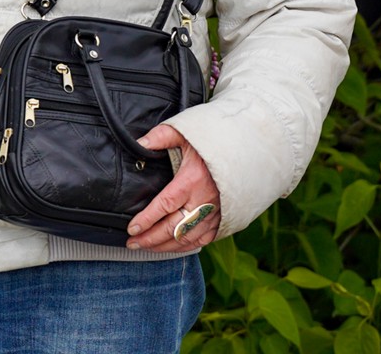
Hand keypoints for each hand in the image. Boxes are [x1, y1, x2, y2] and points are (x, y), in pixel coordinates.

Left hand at [125, 123, 221, 252]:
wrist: (248, 154)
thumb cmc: (214, 143)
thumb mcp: (187, 133)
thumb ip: (161, 137)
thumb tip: (139, 144)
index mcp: (192, 180)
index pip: (165, 205)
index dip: (147, 219)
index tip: (132, 228)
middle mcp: (204, 201)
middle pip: (173, 228)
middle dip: (150, 238)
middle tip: (132, 242)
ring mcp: (215, 213)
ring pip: (187, 238)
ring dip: (165, 246)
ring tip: (146, 247)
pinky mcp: (223, 220)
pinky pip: (203, 240)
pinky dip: (186, 247)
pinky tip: (172, 247)